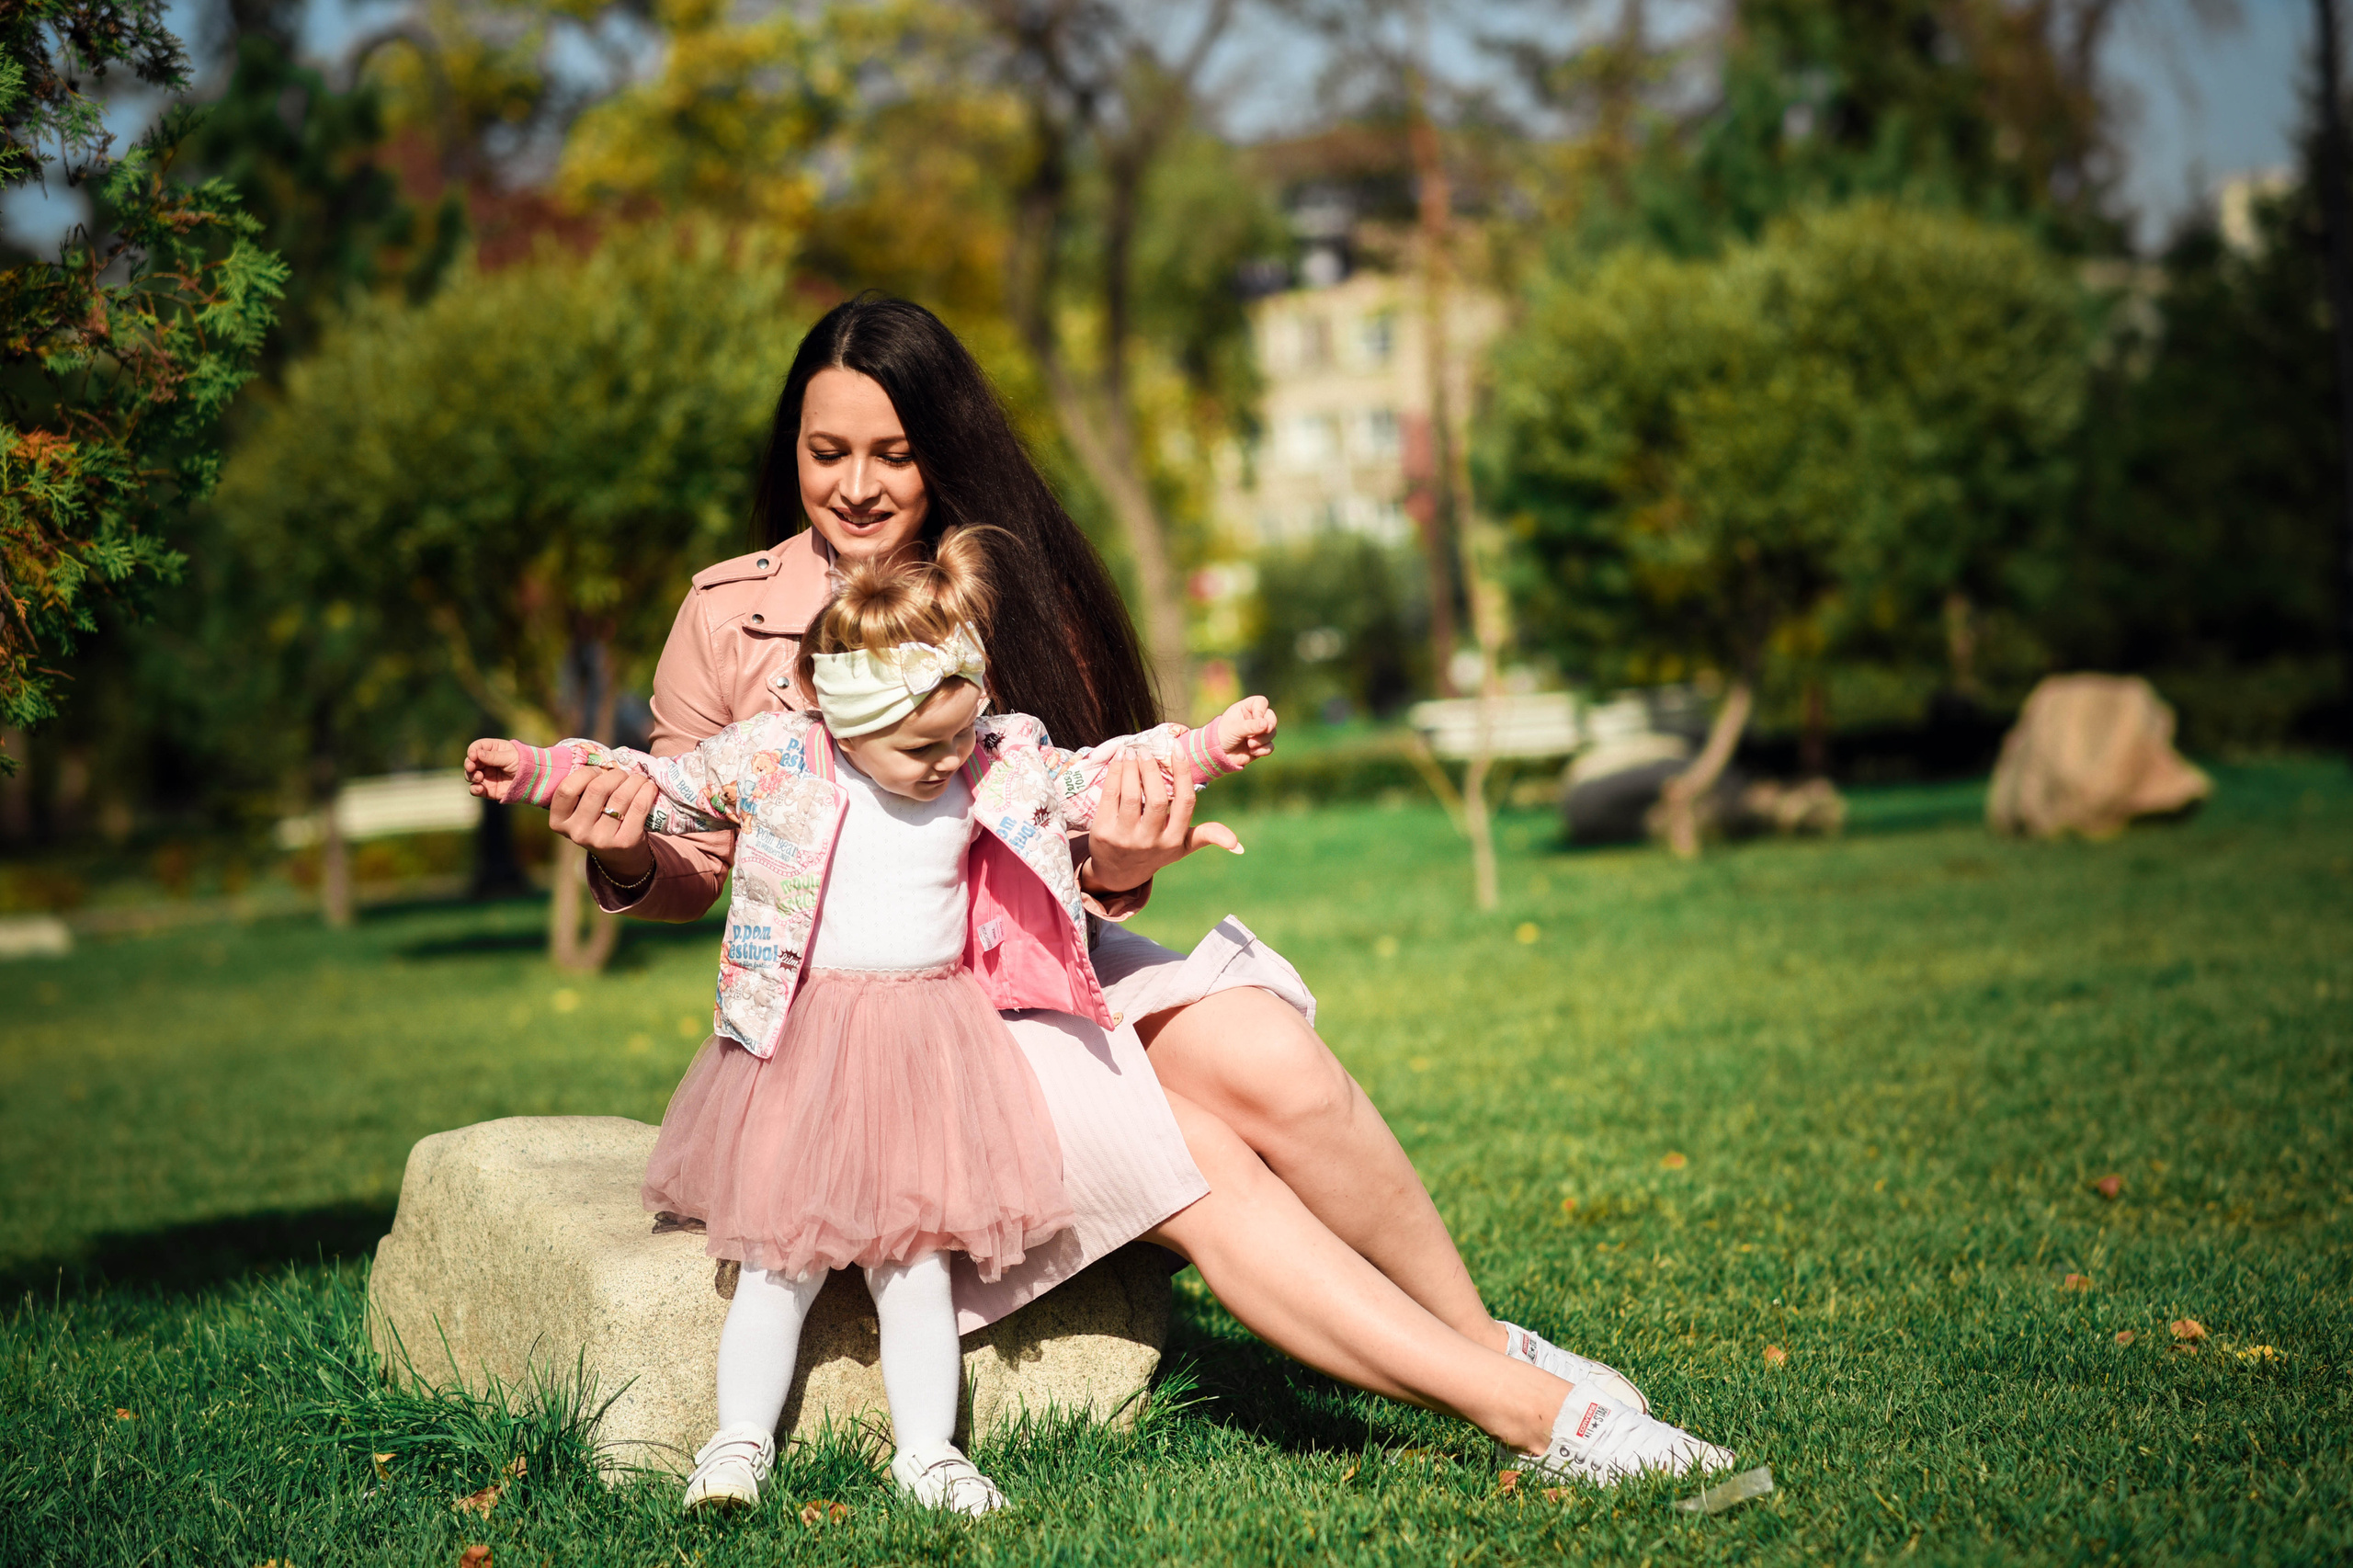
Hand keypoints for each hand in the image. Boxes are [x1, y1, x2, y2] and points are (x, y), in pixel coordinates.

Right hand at [463, 738, 519, 798]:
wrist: (535, 780)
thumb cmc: (524, 763)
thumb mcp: (510, 757)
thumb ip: (493, 757)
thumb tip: (477, 754)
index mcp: (493, 749)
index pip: (476, 747)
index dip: (472, 751)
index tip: (473, 756)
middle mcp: (487, 762)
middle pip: (470, 761)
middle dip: (469, 764)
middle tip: (472, 767)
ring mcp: (487, 775)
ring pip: (470, 775)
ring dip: (471, 776)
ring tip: (479, 777)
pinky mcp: (488, 789)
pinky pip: (476, 789)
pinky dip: (474, 789)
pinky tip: (478, 788)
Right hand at [548, 760, 660, 884]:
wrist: (620, 856)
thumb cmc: (598, 821)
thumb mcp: (580, 810)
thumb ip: (582, 789)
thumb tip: (600, 756)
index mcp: (559, 822)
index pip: (567, 789)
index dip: (585, 773)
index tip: (599, 771)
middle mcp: (577, 833)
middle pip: (597, 789)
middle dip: (615, 774)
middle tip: (623, 774)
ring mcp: (601, 840)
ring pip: (620, 796)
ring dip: (634, 780)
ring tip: (638, 778)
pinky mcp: (625, 842)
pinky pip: (639, 806)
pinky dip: (647, 791)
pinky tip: (649, 787)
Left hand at [1080, 747, 1242, 894]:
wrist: (1118, 873)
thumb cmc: (1155, 850)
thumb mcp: (1181, 847)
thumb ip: (1207, 837)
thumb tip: (1239, 847)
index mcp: (1174, 840)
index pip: (1185, 803)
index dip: (1183, 774)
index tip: (1177, 749)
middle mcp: (1151, 841)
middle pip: (1157, 799)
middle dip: (1152, 770)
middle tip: (1146, 750)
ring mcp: (1125, 838)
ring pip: (1131, 796)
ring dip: (1131, 769)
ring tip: (1131, 752)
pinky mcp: (1102, 833)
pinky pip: (1109, 798)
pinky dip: (1114, 776)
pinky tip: (1117, 762)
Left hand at [1215, 696, 1276, 768]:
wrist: (1217, 755)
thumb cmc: (1222, 736)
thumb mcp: (1234, 729)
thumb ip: (1250, 726)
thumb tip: (1266, 725)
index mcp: (1245, 709)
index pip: (1261, 702)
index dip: (1262, 711)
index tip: (1256, 719)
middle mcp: (1254, 719)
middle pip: (1271, 717)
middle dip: (1268, 726)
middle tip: (1263, 732)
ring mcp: (1258, 732)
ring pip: (1272, 732)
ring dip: (1263, 740)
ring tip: (1250, 745)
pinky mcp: (1261, 745)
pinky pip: (1270, 746)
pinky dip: (1263, 750)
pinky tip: (1252, 752)